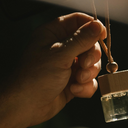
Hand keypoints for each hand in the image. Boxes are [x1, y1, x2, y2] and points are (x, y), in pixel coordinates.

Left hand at [0, 12, 105, 127]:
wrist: (25, 106)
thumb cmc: (34, 77)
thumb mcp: (60, 54)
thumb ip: (81, 39)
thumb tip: (97, 26)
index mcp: (53, 34)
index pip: (78, 21)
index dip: (92, 27)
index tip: (102, 36)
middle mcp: (61, 48)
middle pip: (90, 44)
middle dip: (91, 56)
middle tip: (84, 64)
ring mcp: (67, 66)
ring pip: (91, 64)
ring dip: (88, 73)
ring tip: (77, 80)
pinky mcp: (71, 82)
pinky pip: (88, 81)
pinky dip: (85, 86)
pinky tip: (74, 90)